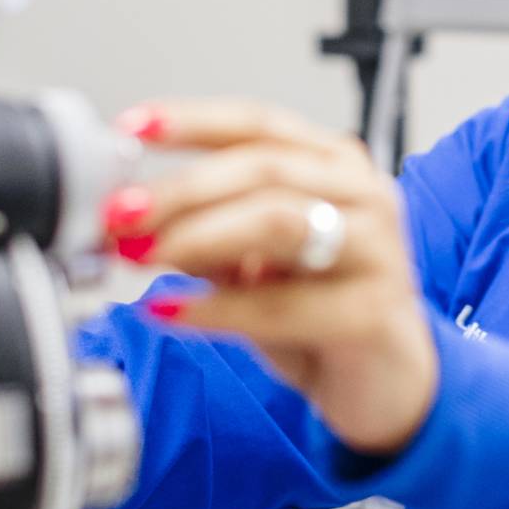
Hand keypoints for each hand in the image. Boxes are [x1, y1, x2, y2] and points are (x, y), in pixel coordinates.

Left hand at [103, 100, 438, 457]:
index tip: (131, 129)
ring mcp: (377, 250)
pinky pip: (284, 303)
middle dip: (181, 189)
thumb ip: (207, 235)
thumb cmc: (322, 315)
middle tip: (121, 213)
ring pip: (279, 220)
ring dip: (198, 235)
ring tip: (145, 254)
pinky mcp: (374, 311)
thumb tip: (134, 219)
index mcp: (333, 165)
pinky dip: (219, 307)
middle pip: (264, 168)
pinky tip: (172, 313)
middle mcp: (362, 194)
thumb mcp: (252, 266)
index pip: (259, 124)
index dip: (192, 121)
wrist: (388, 386)